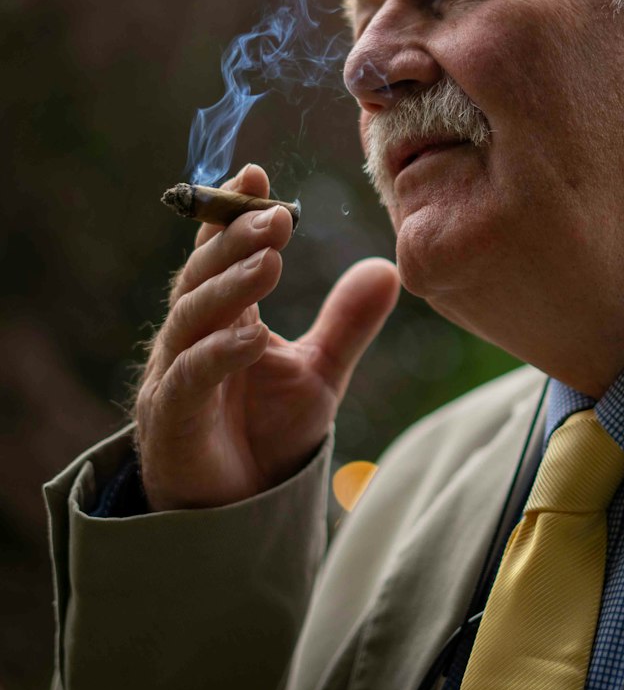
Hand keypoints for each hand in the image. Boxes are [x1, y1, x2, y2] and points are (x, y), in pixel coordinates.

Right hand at [134, 164, 399, 510]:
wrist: (238, 517)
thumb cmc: (265, 436)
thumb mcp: (319, 373)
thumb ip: (347, 323)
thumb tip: (386, 267)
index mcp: (221, 318)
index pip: (220, 253)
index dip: (231, 213)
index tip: (255, 173)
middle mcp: (190, 338)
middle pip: (202, 275)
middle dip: (235, 239)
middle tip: (277, 214)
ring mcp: (174, 378)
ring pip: (191, 318)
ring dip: (229, 285)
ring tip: (269, 258)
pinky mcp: (172, 421)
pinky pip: (189, 380)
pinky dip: (219, 355)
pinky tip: (253, 338)